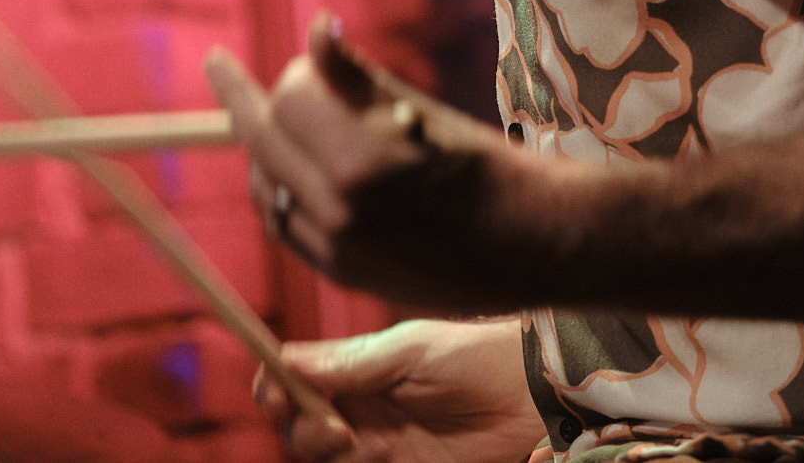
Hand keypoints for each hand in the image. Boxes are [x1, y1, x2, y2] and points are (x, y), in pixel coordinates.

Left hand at [203, 13, 562, 313]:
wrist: (541, 246)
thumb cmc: (493, 167)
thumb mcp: (425, 112)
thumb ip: (358, 76)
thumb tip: (315, 29)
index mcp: (362, 168)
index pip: (290, 100)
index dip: (298, 70)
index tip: (311, 52)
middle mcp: (340, 219)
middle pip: (264, 146)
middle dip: (249, 102)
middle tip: (224, 71)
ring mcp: (339, 257)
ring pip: (265, 192)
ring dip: (262, 150)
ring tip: (268, 117)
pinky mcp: (346, 280)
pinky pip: (287, 230)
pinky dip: (280, 191)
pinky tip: (292, 166)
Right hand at [253, 317, 541, 462]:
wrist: (528, 396)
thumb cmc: (472, 356)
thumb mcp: (410, 350)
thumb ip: (353, 363)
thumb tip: (290, 363)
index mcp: (354, 368)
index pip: (294, 376)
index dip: (275, 385)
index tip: (275, 393)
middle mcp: (357, 407)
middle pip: (299, 425)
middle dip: (304, 427)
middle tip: (337, 426)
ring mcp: (377, 445)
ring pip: (324, 459)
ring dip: (333, 454)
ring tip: (368, 443)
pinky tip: (382, 458)